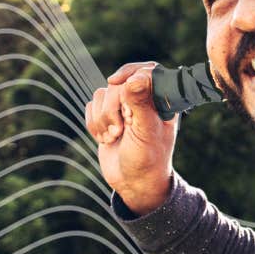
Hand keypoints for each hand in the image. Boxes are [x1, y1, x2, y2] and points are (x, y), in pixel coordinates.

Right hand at [86, 62, 177, 214]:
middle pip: (118, 84)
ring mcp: (124, 106)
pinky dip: (94, 124)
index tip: (116, 81)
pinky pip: (91, 107)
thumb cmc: (147, 158)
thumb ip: (141, 104)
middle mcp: (144, 99)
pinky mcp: (107, 115)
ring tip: (114, 137)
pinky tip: (106, 139)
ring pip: (102, 94)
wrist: (133, 182)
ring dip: (103, 119)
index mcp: (163, 99)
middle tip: (121, 130)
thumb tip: (135, 79)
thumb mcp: (146, 132)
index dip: (132, 72)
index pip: (149, 70)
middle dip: (113, 108)